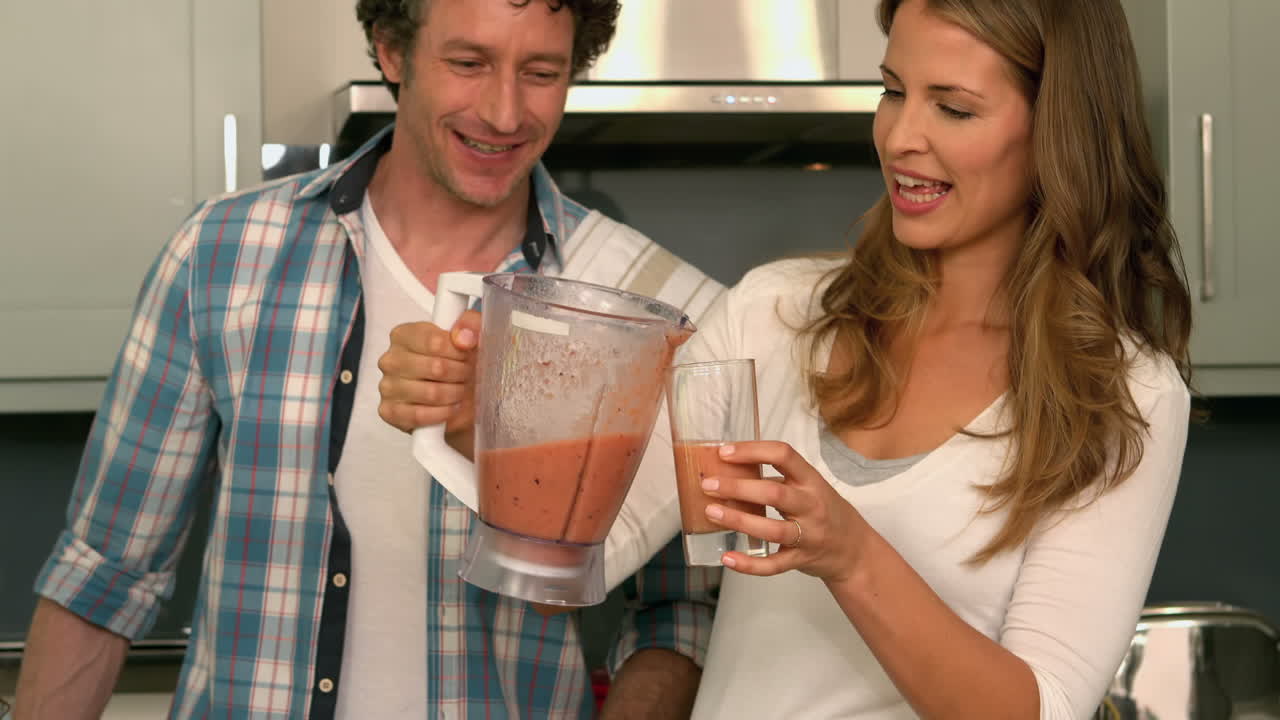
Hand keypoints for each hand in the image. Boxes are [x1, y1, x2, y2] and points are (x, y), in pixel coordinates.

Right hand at [376, 311, 481, 455]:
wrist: (461, 397)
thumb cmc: (462, 363)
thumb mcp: (473, 336)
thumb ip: (471, 324)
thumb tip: (463, 337)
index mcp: (404, 335)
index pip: (435, 342)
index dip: (459, 352)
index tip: (467, 355)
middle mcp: (390, 359)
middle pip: (436, 368)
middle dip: (460, 374)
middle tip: (466, 375)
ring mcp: (386, 387)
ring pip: (431, 393)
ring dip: (454, 394)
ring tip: (459, 391)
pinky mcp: (389, 412)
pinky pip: (419, 415)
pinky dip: (442, 414)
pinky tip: (450, 408)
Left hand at [701, 441, 869, 585]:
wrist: (854, 550)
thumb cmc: (825, 512)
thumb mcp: (810, 488)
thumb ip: (779, 480)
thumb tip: (732, 471)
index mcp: (812, 481)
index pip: (783, 455)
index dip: (753, 451)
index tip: (725, 452)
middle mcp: (812, 505)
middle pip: (774, 493)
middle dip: (738, 487)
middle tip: (709, 484)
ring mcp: (808, 535)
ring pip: (772, 529)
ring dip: (739, 520)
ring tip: (712, 512)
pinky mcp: (801, 560)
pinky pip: (774, 565)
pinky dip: (749, 564)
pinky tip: (727, 558)